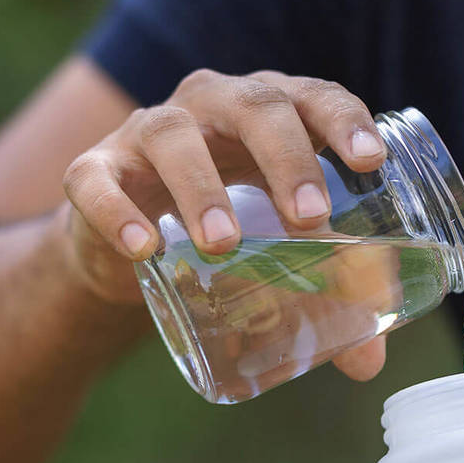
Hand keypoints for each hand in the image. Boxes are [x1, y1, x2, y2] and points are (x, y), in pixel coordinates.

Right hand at [59, 68, 387, 379]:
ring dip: (202, 188)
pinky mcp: (94, 170)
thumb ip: (331, 297)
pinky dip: (114, 210)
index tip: (369, 161)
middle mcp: (214, 107)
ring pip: (173, 136)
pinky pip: (94, 179)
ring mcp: (150, 134)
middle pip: (254, 106)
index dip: (344, 120)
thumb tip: (368, 364)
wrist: (135, 242)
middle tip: (308, 216)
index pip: (315, 98)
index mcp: (274, 114)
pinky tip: (141, 246)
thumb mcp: (286, 253)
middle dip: (286, 157)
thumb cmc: (235, 230)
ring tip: (224, 243)